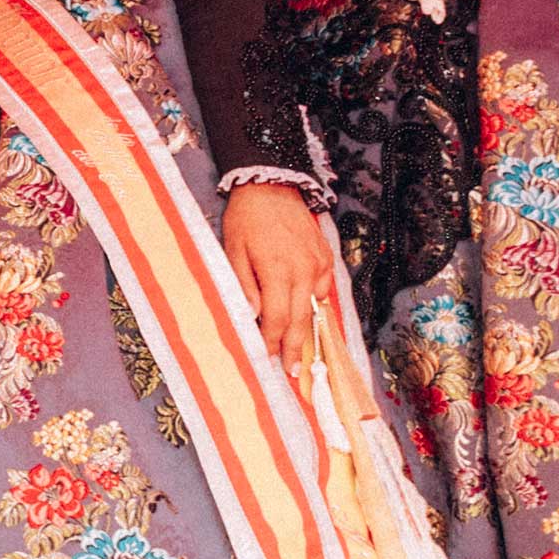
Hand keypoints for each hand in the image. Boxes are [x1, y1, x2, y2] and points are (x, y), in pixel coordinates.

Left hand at [217, 183, 338, 363]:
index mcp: (277, 271)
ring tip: (301, 353)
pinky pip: (324, 289)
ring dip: (307, 331)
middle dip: (295, 349)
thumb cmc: (246, 218)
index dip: (272, 342)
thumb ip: (244, 286)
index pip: (276, 319)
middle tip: (293, 372)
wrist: (272, 185)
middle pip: (300, 320)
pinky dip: (315, 304)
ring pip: (315, 308)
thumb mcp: (233, 251)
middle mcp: (303, 271)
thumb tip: (253, 316)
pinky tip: (306, 312)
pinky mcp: (325, 257)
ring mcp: (318, 264)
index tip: (268, 359)